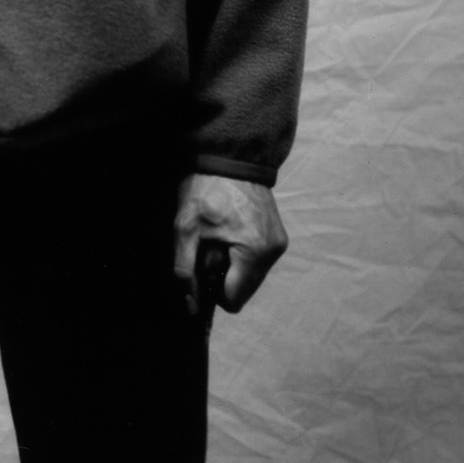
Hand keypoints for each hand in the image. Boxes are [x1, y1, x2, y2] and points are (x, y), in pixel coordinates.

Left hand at [173, 173, 286, 319]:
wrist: (230, 156)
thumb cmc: (205, 190)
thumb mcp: (185, 229)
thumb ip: (185, 271)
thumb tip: (191, 306)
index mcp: (254, 253)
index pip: (234, 301)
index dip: (212, 291)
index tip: (200, 267)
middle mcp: (273, 252)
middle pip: (244, 290)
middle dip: (223, 276)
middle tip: (209, 246)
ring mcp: (278, 243)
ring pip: (252, 276)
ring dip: (233, 266)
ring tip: (219, 236)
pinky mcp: (278, 235)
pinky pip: (258, 261)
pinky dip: (243, 254)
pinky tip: (230, 231)